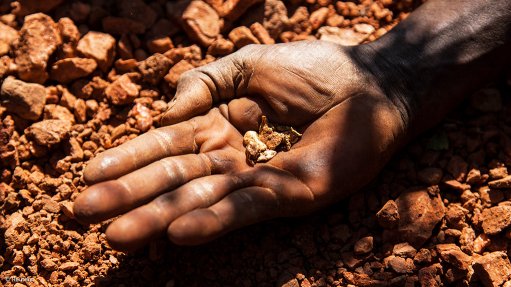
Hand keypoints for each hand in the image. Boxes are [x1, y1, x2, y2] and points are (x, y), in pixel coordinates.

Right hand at [73, 41, 406, 250]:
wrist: (368, 84)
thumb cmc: (311, 70)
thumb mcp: (247, 65)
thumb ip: (202, 82)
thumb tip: (163, 111)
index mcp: (215, 127)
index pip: (162, 145)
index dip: (125, 159)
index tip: (87, 174)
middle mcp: (228, 158)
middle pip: (171, 179)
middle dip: (127, 196)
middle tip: (81, 214)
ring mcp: (256, 179)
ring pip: (199, 199)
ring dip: (157, 218)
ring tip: (115, 235)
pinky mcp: (287, 194)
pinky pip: (244, 208)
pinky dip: (212, 220)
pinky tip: (178, 233)